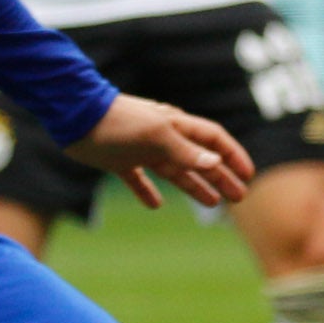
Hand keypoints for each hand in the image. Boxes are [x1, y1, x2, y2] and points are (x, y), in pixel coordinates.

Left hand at [68, 92, 253, 210]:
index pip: (214, 140)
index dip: (233, 156)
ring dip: (195, 186)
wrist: (76, 117)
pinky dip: (148, 192)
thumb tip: (215, 163)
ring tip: (212, 203)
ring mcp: (142, 149)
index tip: (248, 175)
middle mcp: (163, 137)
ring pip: (175, 171)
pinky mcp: (120, 160)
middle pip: (200, 159)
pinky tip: (154, 205)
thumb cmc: (118, 122)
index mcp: (176, 126)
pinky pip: (139, 179)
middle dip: (222, 177)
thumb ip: (185, 151)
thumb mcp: (155, 136)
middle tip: (238, 197)